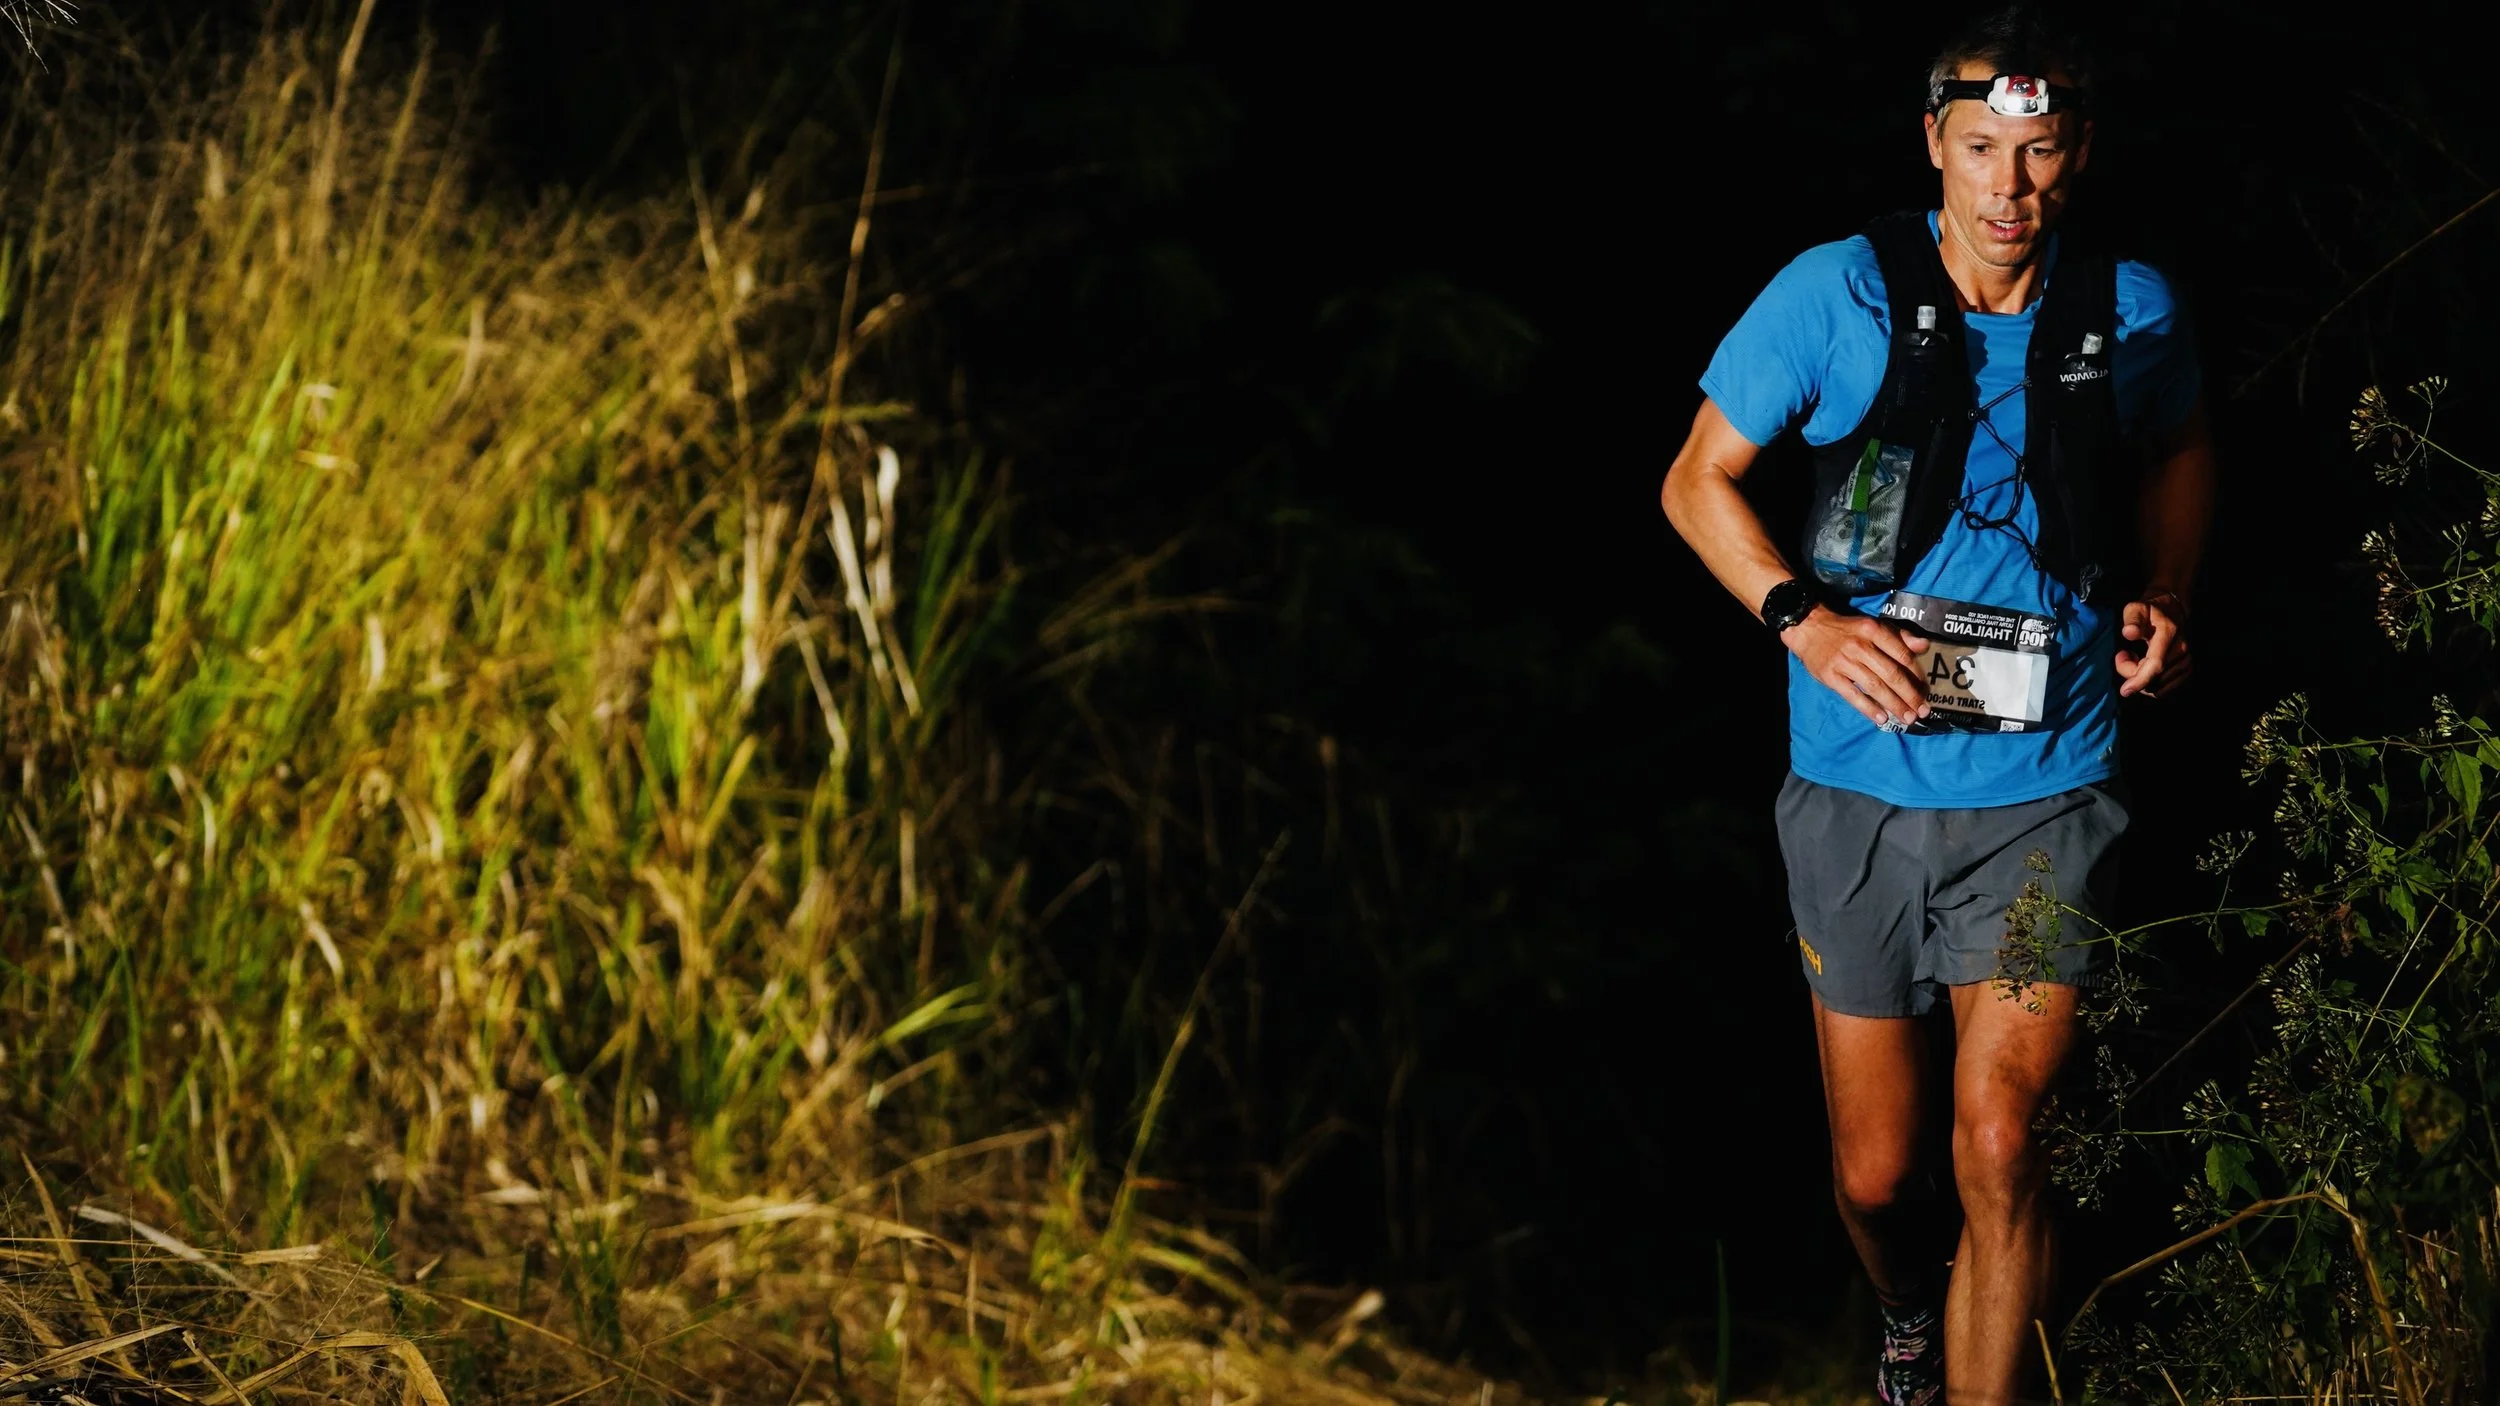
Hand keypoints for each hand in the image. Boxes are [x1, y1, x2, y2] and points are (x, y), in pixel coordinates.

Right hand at [1782, 606, 1930, 727]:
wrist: (1809, 628)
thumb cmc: (1847, 629)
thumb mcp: (1873, 625)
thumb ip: (1900, 636)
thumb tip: (1924, 646)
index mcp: (1874, 631)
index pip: (1902, 655)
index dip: (1916, 675)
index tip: (1926, 691)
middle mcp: (1860, 646)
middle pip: (1891, 674)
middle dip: (1910, 695)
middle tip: (1922, 711)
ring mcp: (1844, 662)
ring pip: (1875, 687)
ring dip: (1894, 704)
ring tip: (1908, 718)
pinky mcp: (1830, 676)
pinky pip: (1853, 695)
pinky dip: (1868, 708)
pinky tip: (1882, 718)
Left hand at [2116, 591, 2191, 697]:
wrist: (2173, 611)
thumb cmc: (2149, 611)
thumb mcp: (2136, 608)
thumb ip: (2132, 619)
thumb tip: (2129, 633)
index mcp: (2168, 634)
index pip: (2156, 664)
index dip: (2140, 680)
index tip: (2125, 691)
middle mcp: (2181, 650)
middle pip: (2154, 678)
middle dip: (2132, 674)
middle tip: (2123, 655)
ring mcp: (2186, 661)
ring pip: (2159, 686)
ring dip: (2141, 679)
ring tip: (2134, 658)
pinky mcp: (2186, 669)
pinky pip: (2165, 688)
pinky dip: (2150, 684)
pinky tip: (2144, 668)